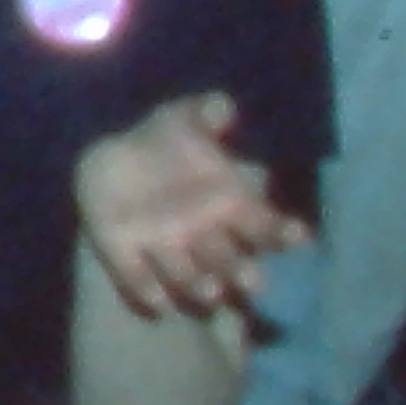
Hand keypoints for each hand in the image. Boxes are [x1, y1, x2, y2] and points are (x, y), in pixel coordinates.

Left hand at [71, 93, 304, 322]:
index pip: (262, 224)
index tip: (298, 235)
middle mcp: (203, 237)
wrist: (107, 162)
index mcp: (226, 206)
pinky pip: (137, 277)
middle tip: (252, 281)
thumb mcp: (181, 122)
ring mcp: (165, 250)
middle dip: (240, 270)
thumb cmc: (162, 146)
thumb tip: (223, 104)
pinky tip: (155, 300)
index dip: (280, 231)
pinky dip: (147, 288)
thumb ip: (204, 116)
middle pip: (229, 260)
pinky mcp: (125, 256)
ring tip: (210, 293)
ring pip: (189, 276)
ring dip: (198, 284)